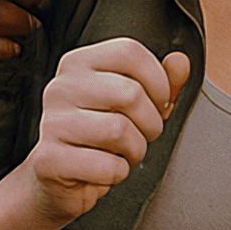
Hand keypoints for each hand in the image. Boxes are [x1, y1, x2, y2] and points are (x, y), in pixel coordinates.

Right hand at [5, 39, 194, 229]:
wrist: (58, 177)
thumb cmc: (98, 137)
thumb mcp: (133, 105)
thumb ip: (160, 82)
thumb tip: (180, 63)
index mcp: (79, 64)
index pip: (129, 52)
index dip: (158, 80)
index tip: (159, 101)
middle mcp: (61, 88)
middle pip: (130, 93)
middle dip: (150, 123)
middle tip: (142, 134)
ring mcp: (52, 123)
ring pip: (119, 131)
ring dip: (135, 150)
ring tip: (123, 153)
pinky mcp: (50, 160)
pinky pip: (107, 166)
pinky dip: (118, 173)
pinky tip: (105, 169)